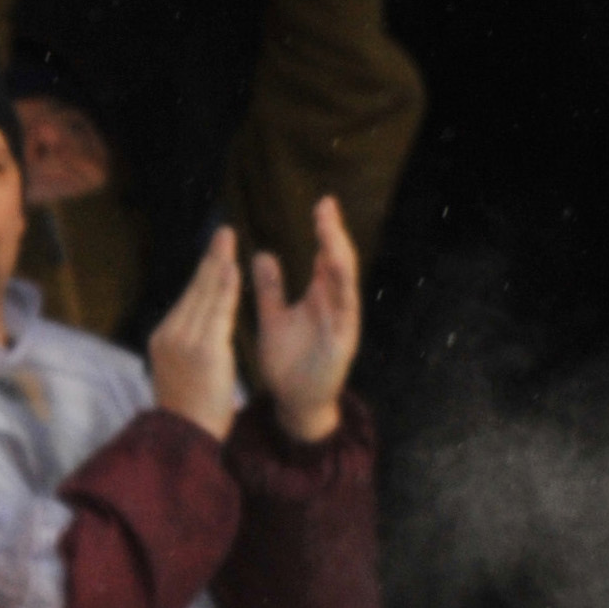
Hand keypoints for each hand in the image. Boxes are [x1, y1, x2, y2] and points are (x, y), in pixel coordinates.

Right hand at [148, 225, 241, 441]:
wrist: (184, 437)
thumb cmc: (189, 412)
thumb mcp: (182, 371)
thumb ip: (186, 346)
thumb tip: (195, 328)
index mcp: (164, 339)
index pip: (188, 299)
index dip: (203, 274)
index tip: (215, 253)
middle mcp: (170, 334)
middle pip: (194, 290)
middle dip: (210, 260)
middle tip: (224, 233)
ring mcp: (184, 341)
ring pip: (205, 296)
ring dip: (218, 265)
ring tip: (228, 241)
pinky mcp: (203, 350)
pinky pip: (217, 312)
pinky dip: (225, 288)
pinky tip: (233, 269)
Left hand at [251, 197, 359, 443]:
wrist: (295, 403)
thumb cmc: (288, 362)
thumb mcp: (274, 318)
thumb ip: (271, 289)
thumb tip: (262, 254)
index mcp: (321, 298)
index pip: (326, 257)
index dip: (325, 232)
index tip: (321, 204)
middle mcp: (335, 306)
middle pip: (339, 264)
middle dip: (335, 236)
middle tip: (327, 208)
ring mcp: (342, 325)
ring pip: (346, 286)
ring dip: (340, 260)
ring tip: (331, 237)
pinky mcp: (342, 345)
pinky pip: (345, 317)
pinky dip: (343, 297)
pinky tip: (336, 279)